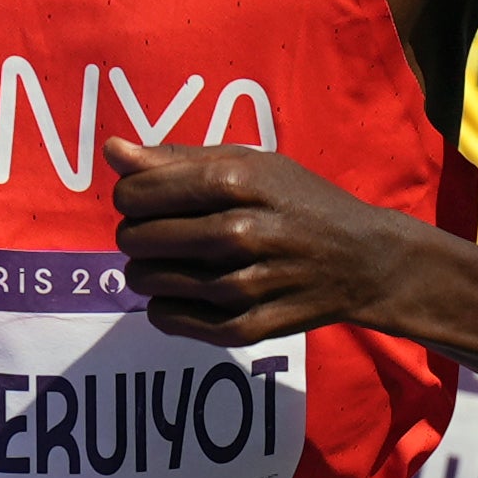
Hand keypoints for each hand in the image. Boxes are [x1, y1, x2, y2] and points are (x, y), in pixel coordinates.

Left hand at [110, 139, 416, 343]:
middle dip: (138, 233)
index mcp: (235, 183)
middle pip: (135, 237)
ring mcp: (244, 284)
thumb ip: (176, 159)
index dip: (130, 197)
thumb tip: (112, 150)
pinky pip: (168, 320)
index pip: (134, 194)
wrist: (365, 260)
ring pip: (146, 281)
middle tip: (165, 232)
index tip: (148, 200)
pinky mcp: (249, 327)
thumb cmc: (299, 201)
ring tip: (175, 261)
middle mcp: (239, 233)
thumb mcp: (249, 163)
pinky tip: (183, 292)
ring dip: (148, 271)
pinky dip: (164, 307)